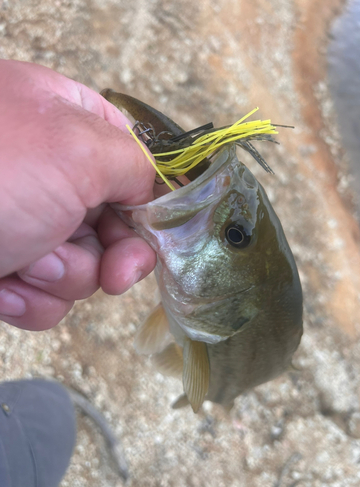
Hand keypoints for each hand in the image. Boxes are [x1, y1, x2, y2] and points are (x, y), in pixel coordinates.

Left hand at [0, 60, 156, 330]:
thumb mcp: (77, 149)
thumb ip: (135, 165)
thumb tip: (154, 193)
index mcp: (65, 123)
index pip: (131, 164)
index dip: (148, 205)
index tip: (154, 238)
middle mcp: (48, 172)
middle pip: (113, 225)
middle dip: (110, 255)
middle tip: (114, 274)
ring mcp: (26, 222)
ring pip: (82, 269)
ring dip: (60, 275)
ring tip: (23, 263)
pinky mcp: (5, 267)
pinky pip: (46, 297)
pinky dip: (29, 300)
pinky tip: (1, 287)